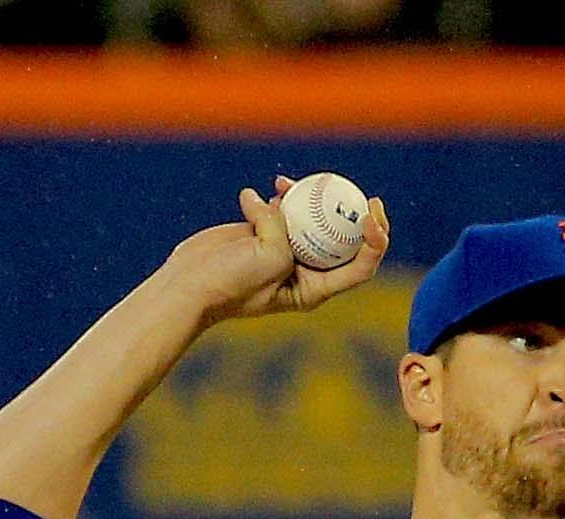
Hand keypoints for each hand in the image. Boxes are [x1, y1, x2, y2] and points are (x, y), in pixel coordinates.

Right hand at [163, 178, 392, 326]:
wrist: (189, 284)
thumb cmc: (231, 283)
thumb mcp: (270, 258)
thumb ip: (283, 228)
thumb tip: (276, 200)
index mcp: (315, 288)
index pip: (359, 266)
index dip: (375, 241)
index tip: (369, 216)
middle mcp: (305, 271)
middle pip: (343, 241)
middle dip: (355, 215)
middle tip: (363, 194)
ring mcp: (285, 251)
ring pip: (312, 220)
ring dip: (310, 198)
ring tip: (291, 183)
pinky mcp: (264, 234)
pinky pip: (283, 209)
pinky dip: (281, 196)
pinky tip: (273, 185)